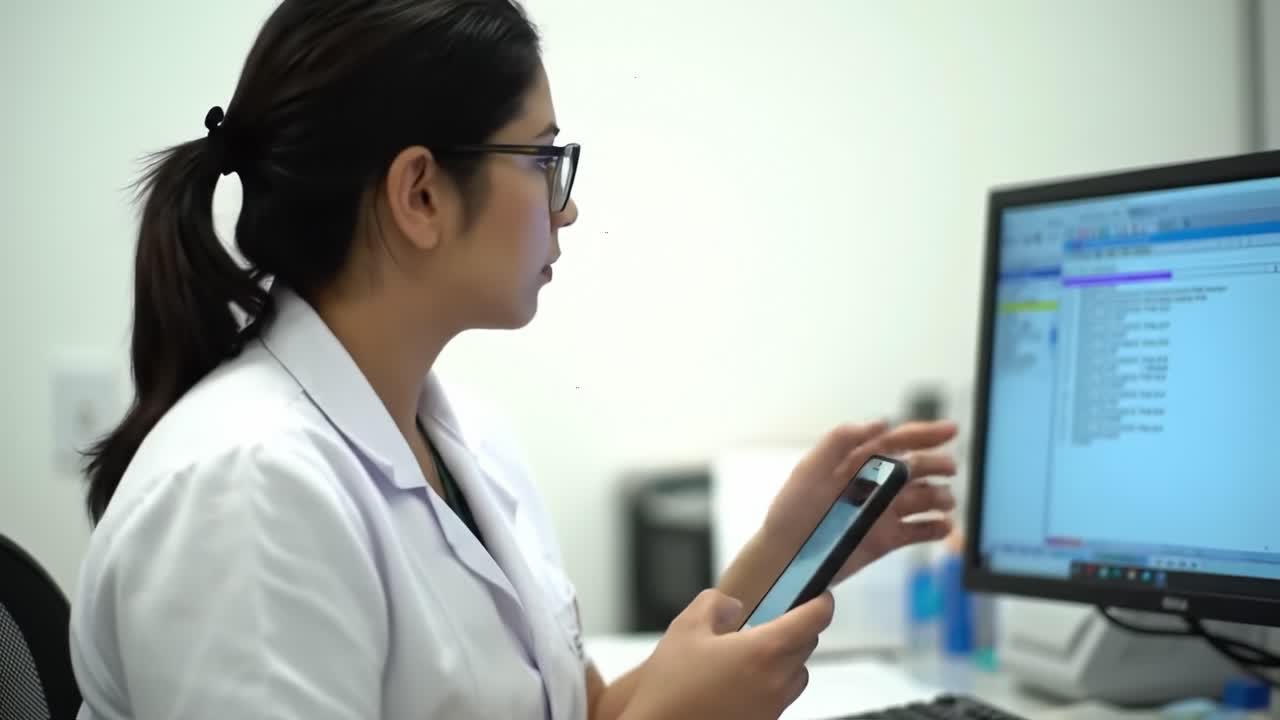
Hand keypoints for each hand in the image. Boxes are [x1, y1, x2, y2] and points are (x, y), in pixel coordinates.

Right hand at [623, 589, 833, 719]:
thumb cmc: (670, 686)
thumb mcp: (686, 628)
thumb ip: (715, 604)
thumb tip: (733, 606)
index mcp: (762, 651)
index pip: (813, 621)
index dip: (821, 603)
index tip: (820, 596)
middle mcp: (776, 681)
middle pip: (807, 646)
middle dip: (798, 628)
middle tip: (776, 619)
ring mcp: (772, 708)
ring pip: (797, 674)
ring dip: (787, 658)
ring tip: (755, 653)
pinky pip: (781, 697)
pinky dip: (772, 683)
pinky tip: (741, 680)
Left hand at [762, 420, 958, 584]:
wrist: (785, 556)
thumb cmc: (792, 509)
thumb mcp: (810, 469)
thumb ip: (840, 441)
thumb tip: (880, 423)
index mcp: (858, 462)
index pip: (896, 441)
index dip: (924, 433)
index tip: (950, 430)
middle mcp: (876, 483)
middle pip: (916, 467)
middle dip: (937, 464)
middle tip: (948, 469)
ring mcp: (884, 511)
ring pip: (923, 498)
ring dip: (939, 496)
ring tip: (943, 500)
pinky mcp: (887, 539)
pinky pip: (919, 530)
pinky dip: (936, 528)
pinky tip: (943, 526)